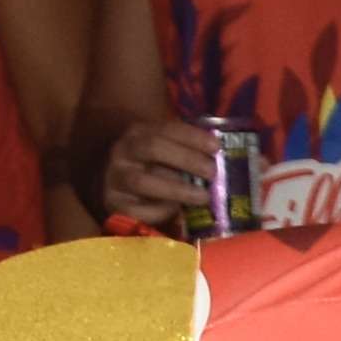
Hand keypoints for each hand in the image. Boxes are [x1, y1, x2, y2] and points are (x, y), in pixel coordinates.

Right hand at [94, 116, 226, 229]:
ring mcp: (116, 180)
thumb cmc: (154, 167)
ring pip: (142, 181)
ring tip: (203, 196)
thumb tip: (225, 158)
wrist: (117, 187)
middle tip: (212, 172)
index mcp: (139, 133)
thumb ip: (189, 150)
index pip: (166, 129)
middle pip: (153, 149)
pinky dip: (161, 211)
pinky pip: (139, 210)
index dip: (192, 137)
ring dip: (177, 188)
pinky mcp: (115, 206)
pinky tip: (178, 211)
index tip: (216, 147)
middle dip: (186, 159)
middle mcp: (123, 153)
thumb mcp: (167, 150)